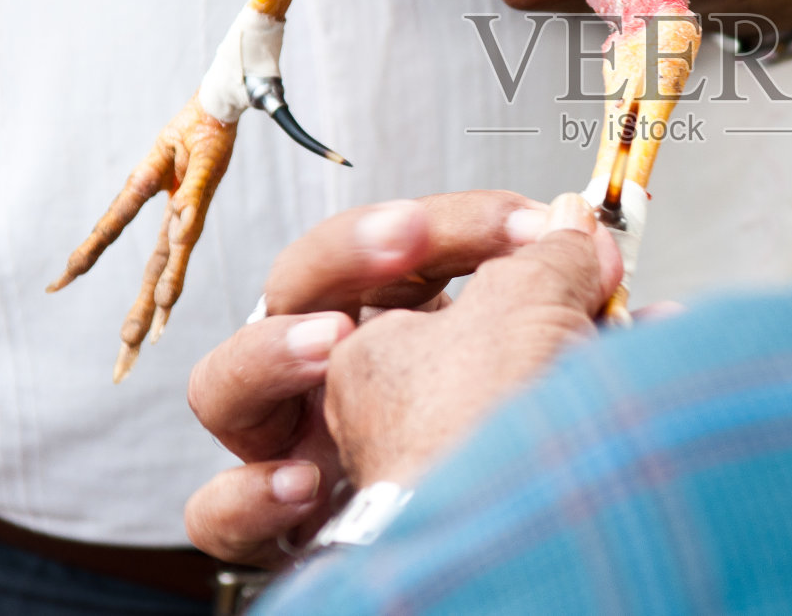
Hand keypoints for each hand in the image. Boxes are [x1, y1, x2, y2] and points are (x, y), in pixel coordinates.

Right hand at [182, 190, 616, 565]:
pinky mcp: (279, 533)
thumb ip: (561, 278)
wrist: (520, 570)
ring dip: (269, 351)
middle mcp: (340, 389)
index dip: (454, 223)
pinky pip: (216, 510)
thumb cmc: (543, 462)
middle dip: (349, 248)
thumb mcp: (558, 345)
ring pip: (224, 386)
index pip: (398, 248)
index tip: (527, 222)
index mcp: (406, 334)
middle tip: (408, 236)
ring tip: (327, 343)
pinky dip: (247, 494)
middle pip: (296, 288)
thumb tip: (575, 223)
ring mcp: (299, 455)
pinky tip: (301, 485)